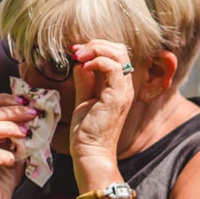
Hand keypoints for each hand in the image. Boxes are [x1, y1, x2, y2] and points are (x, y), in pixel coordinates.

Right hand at [0, 94, 36, 198]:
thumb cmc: (2, 175)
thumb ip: (18, 131)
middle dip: (13, 111)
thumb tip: (38, 111)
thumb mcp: (12, 147)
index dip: (5, 98)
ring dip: (9, 128)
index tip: (27, 101)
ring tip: (25, 134)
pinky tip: (14, 159)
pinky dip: (6, 155)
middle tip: (34, 115)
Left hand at [67, 39, 137, 163]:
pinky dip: (97, 61)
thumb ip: (84, 81)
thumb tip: (79, 63)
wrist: (90, 153)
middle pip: (120, 49)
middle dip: (96, 44)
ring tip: (78, 56)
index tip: (75, 52)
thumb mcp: (83, 100)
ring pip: (118, 53)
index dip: (96, 47)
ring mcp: (123, 91)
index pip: (116, 55)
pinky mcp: (117, 97)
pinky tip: (83, 67)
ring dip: (95, 49)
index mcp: (118, 87)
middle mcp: (124, 87)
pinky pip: (113, 67)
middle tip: (76, 51)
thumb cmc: (86, 133)